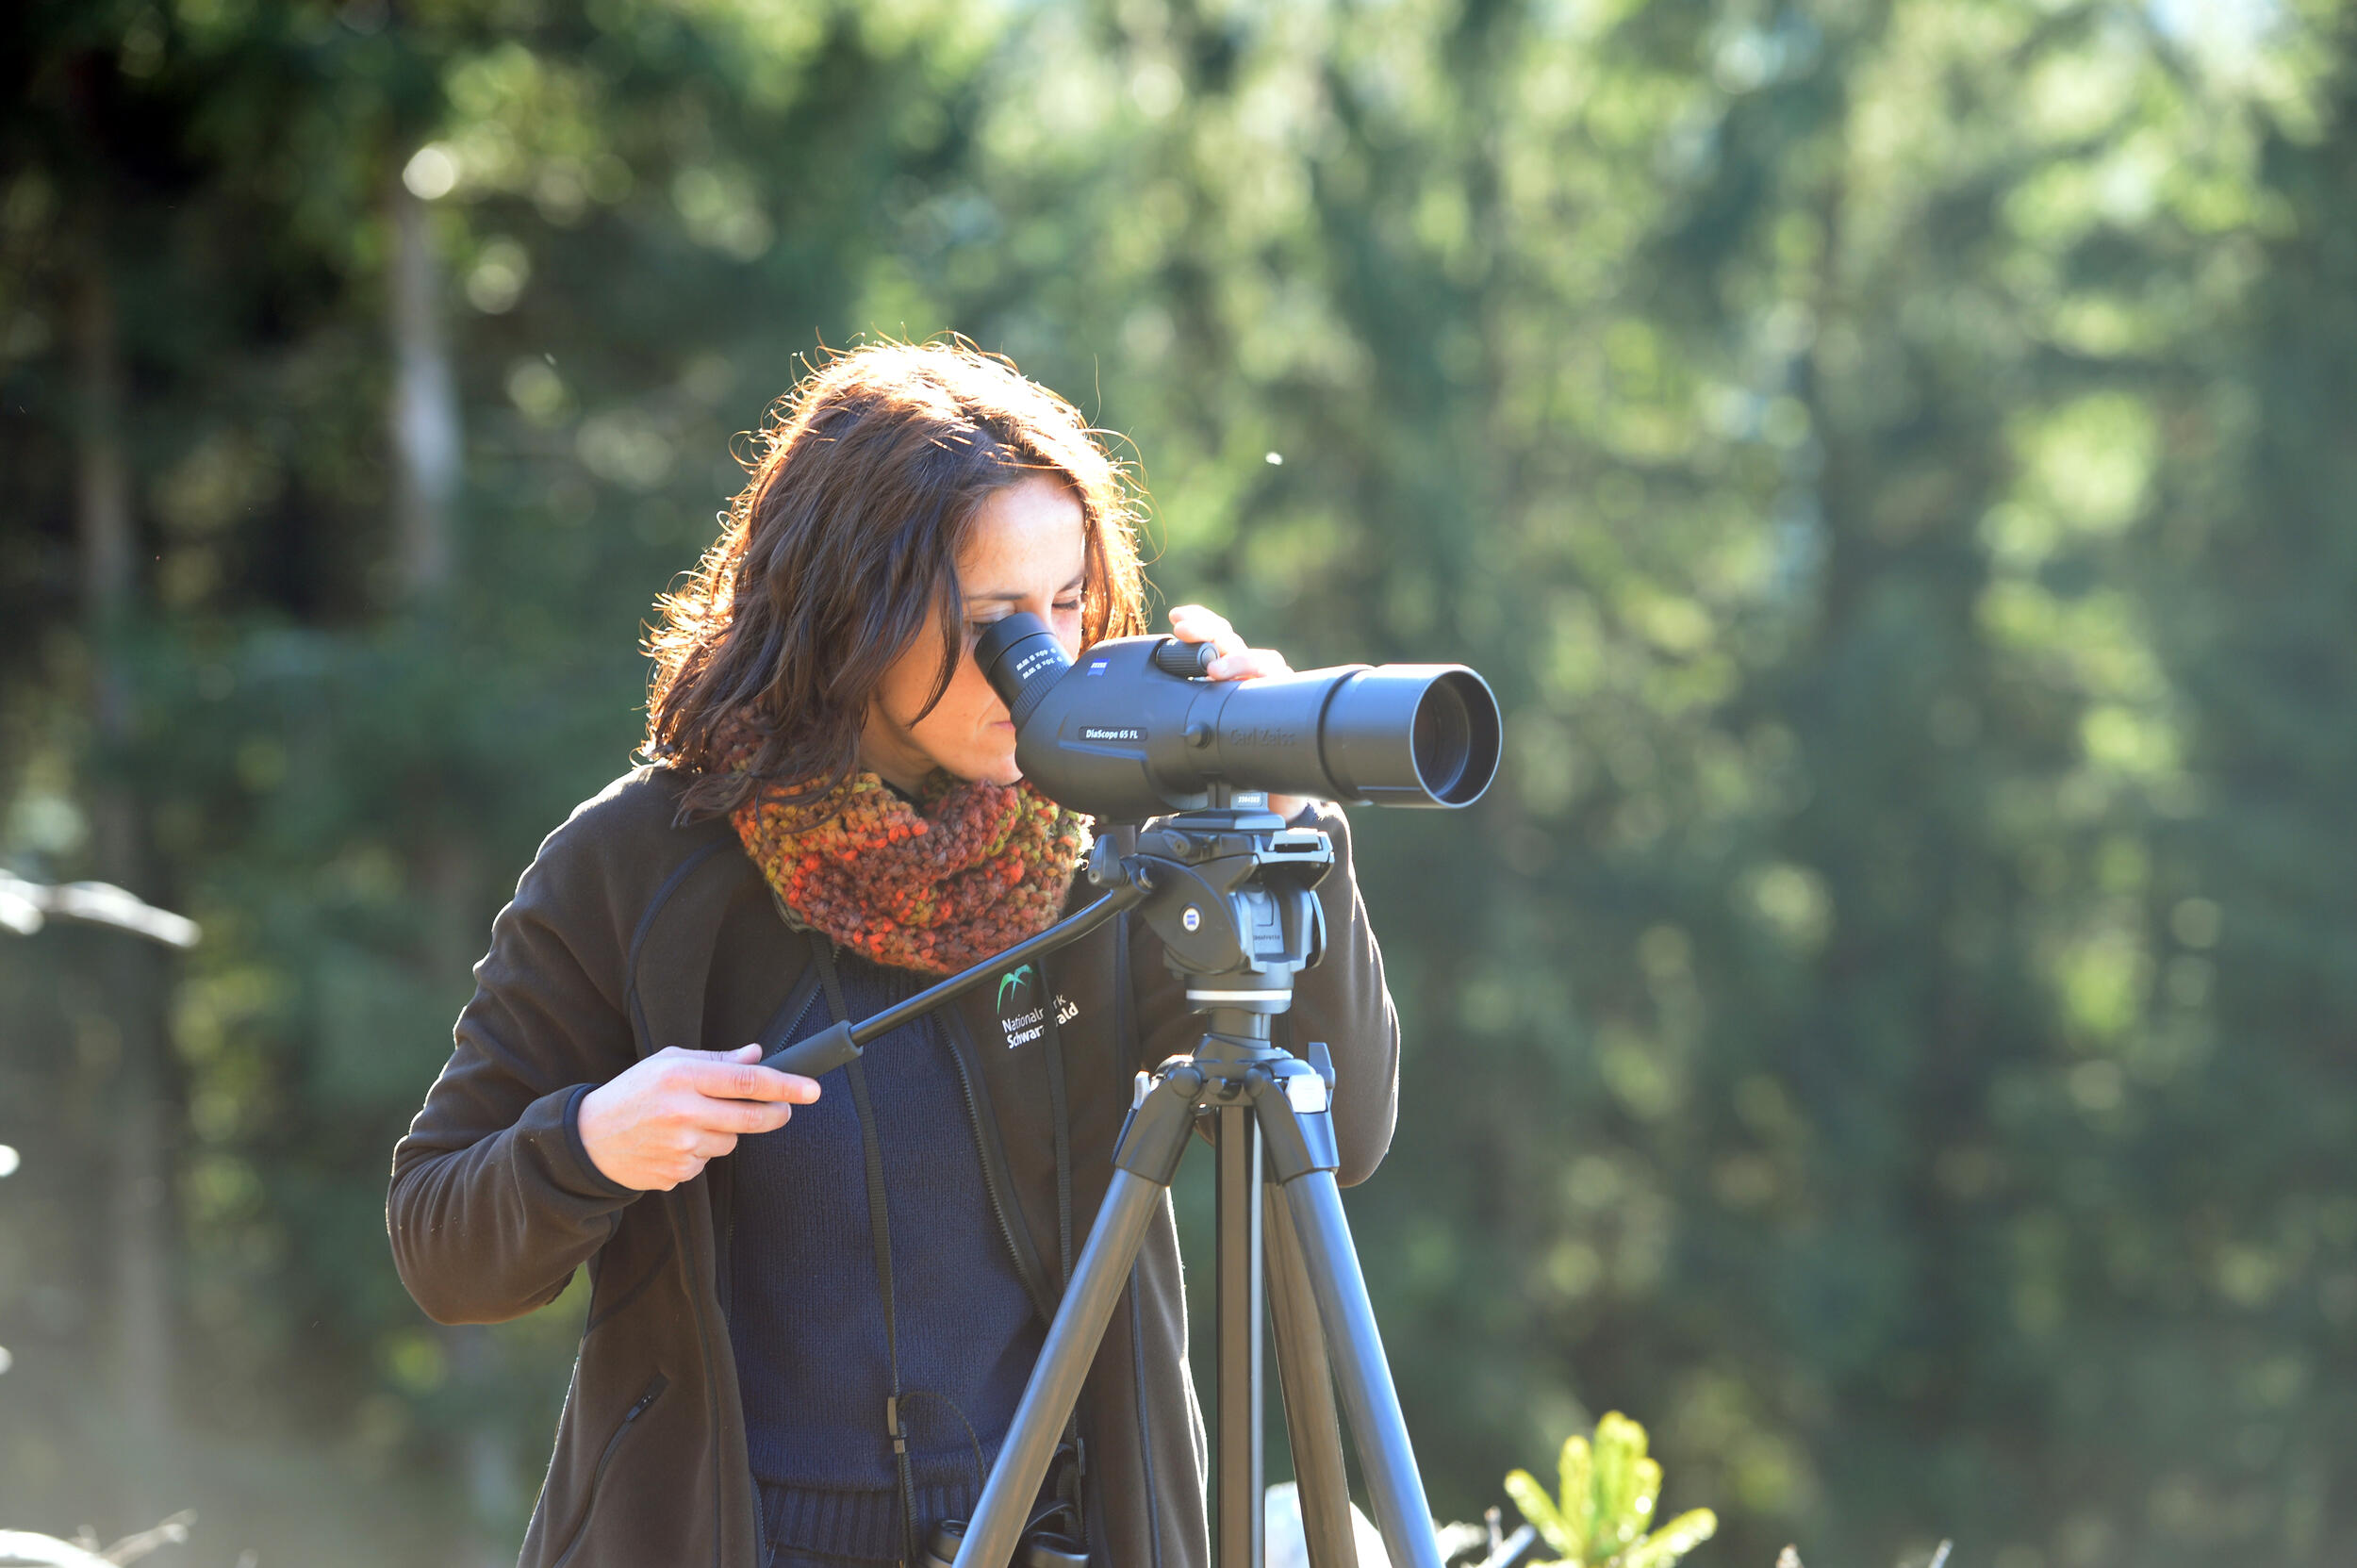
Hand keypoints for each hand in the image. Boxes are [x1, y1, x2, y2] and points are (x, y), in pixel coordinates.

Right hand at [576, 1044, 820, 1191]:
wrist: (589, 1139)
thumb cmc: (632, 1093)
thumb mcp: (668, 1062)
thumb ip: (715, 1059)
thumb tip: (757, 1055)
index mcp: (681, 1076)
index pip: (746, 1081)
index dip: (785, 1085)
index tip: (812, 1090)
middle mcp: (682, 1112)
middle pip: (750, 1118)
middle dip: (776, 1113)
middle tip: (783, 1110)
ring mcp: (679, 1147)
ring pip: (730, 1142)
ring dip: (725, 1132)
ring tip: (693, 1121)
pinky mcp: (676, 1173)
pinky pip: (707, 1162)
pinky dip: (701, 1152)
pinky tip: (675, 1142)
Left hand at [1166, 604, 1316, 821]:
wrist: (1267, 795)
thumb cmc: (1232, 763)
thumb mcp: (1203, 735)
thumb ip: (1185, 717)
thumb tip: (1140, 717)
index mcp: (1226, 677)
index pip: (1214, 640)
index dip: (1198, 624)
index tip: (1176, 617)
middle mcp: (1248, 678)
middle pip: (1231, 642)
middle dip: (1207, 629)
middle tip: (1183, 628)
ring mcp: (1269, 688)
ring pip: (1258, 660)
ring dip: (1235, 660)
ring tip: (1213, 671)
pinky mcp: (1287, 703)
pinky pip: (1278, 683)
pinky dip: (1261, 679)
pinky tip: (1244, 687)